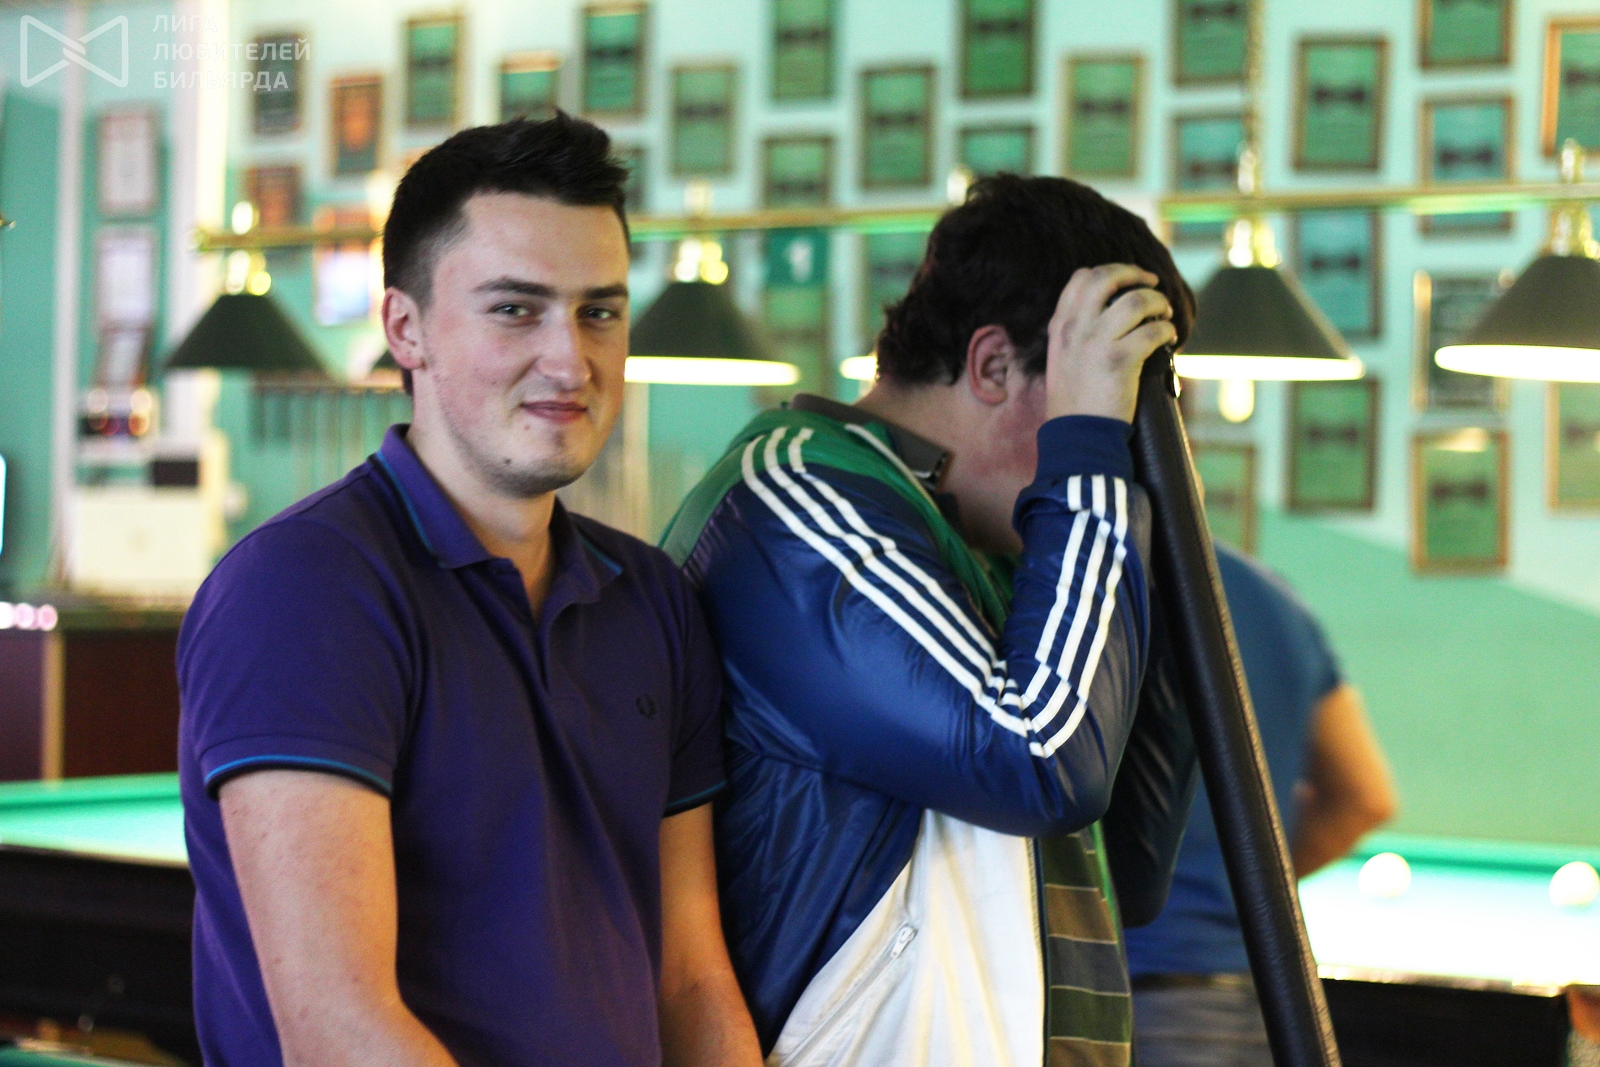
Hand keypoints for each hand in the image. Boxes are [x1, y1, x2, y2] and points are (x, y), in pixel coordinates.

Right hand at [1044, 264, 1177, 422]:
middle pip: (1106, 277)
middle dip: (1134, 273)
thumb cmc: (1073, 403)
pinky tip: (1169, 337)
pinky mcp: (1121, 360)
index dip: (1108, 272)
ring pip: (1136, 299)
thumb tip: (1109, 315)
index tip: (1125, 282)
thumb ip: (1076, 334)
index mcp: (1060, 326)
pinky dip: (1167, 330)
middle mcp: (1075, 328)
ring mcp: (1097, 342)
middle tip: (1151, 282)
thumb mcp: (1062, 359)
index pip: (1080, 278)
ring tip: (1164, 313)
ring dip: (1157, 301)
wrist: (1077, 435)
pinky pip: (1153, 330)